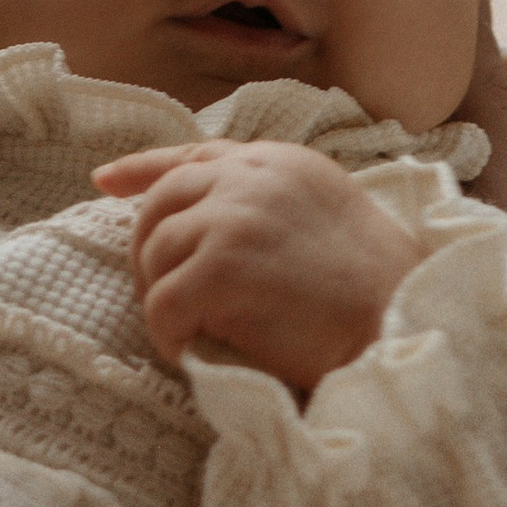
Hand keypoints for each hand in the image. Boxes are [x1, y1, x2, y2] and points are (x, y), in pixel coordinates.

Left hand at [93, 142, 424, 396]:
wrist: (403, 325)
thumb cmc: (376, 290)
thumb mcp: (325, 212)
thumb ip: (270, 200)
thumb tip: (208, 219)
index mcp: (277, 160)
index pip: (193, 154)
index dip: (143, 169)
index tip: (104, 180)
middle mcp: (250, 178)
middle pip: (160, 204)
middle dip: (148, 251)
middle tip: (162, 296)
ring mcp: (231, 220)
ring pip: (154, 257)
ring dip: (164, 299)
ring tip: (195, 330)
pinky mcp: (219, 270)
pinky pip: (161, 305)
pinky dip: (169, 336)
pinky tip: (194, 351)